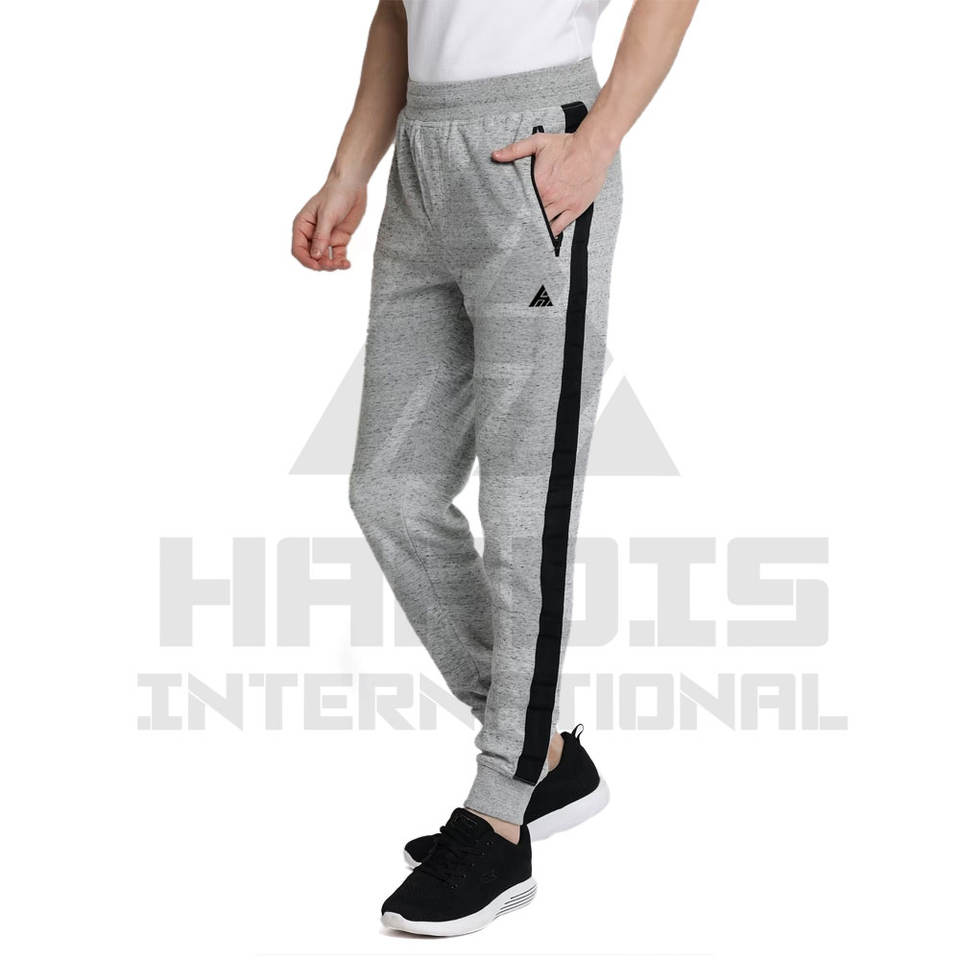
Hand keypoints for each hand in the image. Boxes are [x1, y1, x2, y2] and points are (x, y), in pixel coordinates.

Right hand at [292, 175, 366, 271]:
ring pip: (325, 258)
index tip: (317, 265)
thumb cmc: (335, 194)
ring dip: (332, 264)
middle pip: (312, 257)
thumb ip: (321, 236)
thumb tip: (315, 255)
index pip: (298, 249)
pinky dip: (341, 261)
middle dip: (321, 264)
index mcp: (303, 226)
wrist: (352, 185)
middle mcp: (312, 234)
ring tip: (342, 264)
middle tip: (332, 264)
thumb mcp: (327, 215)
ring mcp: (326, 237)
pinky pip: (337, 255)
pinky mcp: (338, 239)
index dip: (306, 260)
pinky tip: (346, 263)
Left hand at [492, 131, 609, 236]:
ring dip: (537, 227)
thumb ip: (515, 150)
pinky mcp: (575, 208)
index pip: (520, 202)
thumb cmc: (567, 145)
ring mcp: (562, 204)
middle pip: (531, 214)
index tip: (508, 214)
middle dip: (524, 220)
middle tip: (516, 227)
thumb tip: (496, 155)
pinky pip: (561, 226)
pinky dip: (552, 232)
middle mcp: (549, 197)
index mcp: (538, 183)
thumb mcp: (537, 142)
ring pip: (545, 223)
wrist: (592, 149)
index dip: (514, 209)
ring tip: (529, 231)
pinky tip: (546, 234)